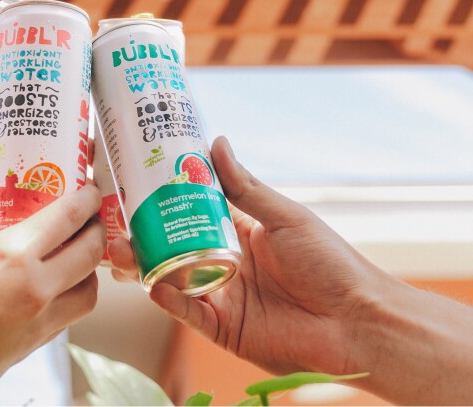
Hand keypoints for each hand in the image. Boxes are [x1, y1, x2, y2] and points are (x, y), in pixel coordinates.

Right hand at [0, 186, 104, 402]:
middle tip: (90, 218)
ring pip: (89, 290)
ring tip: (77, 255)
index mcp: (12, 255)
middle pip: (90, 252)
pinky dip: (73, 297)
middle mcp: (36, 287)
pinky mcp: (35, 345)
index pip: (68, 218)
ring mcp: (40, 320)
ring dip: (90, 270)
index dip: (87, 199)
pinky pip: (70, 316)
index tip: (90, 189)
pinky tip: (56, 288)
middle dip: (96, 231)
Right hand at [109, 136, 391, 375]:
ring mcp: (221, 297)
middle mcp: (224, 264)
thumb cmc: (330, 263)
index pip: (192, 213)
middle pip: (172, 247)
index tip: (135, 182)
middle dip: (142, 236)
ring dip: (145, 266)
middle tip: (116, 222)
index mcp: (239, 235)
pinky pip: (187, 312)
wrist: (356, 319)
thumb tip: (216, 142)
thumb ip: (245, 187)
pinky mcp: (223, 329)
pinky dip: (169, 299)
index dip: (164, 200)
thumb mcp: (285, 216)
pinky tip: (155, 285)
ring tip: (121, 251)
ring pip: (171, 278)